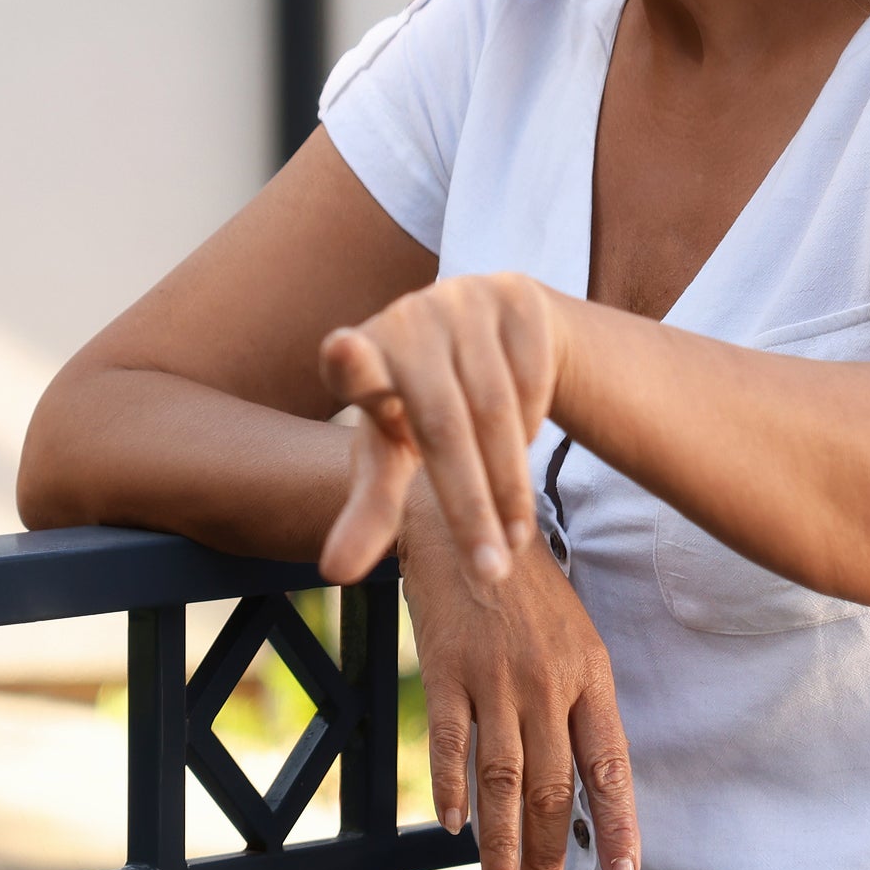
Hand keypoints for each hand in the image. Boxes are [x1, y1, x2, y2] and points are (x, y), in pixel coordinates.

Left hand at [318, 270, 562, 589]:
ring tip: (514, 542)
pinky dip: (534, 427)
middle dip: (467, 506)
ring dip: (511, 486)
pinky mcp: (516, 296)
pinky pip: (535, 381)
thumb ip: (367, 507)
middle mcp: (407, 318)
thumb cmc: (419, 407)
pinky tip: (524, 453)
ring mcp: (463, 300)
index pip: (350, 363)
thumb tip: (333, 573)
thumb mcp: (391, 456)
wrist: (489, 331)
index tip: (343, 350)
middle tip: (488, 573)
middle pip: (442, 425)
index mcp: (359, 354)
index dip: (349, 361)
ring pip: (497, 410)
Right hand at [405, 501, 639, 869]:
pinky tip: (453, 825)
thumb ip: (580, 701)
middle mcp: (548, 684)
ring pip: (502, 777)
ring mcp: (495, 678)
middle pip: (553, 787)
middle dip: (551, 854)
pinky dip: (450, 786)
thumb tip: (585, 774)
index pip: (610, 767)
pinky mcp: (446, 668)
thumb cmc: (526, 585)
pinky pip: (450, 740)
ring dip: (503, 841)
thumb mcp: (575, 636)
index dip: (619, 826)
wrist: (466, 519)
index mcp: (591, 677)